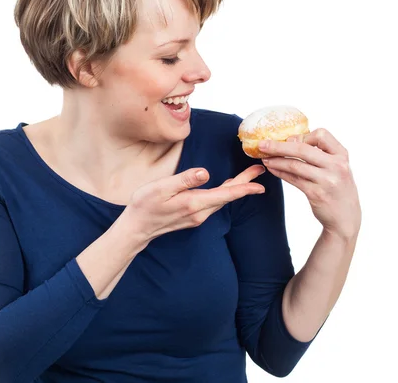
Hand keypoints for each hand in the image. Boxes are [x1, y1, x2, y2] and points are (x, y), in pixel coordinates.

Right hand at [123, 165, 266, 242]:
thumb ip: (184, 180)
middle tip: (260, 170)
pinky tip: (228, 188)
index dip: (245, 187)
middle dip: (245, 183)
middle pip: (228, 196)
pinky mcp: (193, 217)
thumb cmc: (145, 205)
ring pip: (222, 200)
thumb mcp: (161, 188)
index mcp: (194, 203)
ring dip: (236, 188)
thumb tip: (206, 173)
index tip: (261, 182)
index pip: (226, 194)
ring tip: (248, 176)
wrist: (136, 228)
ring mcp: (197, 216)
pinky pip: (215, 204)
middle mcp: (200, 212)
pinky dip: (225, 194)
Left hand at [259, 128, 360, 239]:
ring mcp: (327, 180)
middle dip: (278, 146)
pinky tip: (272, 169)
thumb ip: (321, 154)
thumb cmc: (338, 189)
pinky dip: (280, 172)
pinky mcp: (316, 194)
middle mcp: (336, 166)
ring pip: (294, 164)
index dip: (303, 136)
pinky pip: (293, 179)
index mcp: (342, 155)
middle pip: (302, 149)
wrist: (346, 218)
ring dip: (276, 160)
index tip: (290, 140)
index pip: (321, 135)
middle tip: (262, 144)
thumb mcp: (337, 168)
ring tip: (264, 158)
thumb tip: (291, 140)